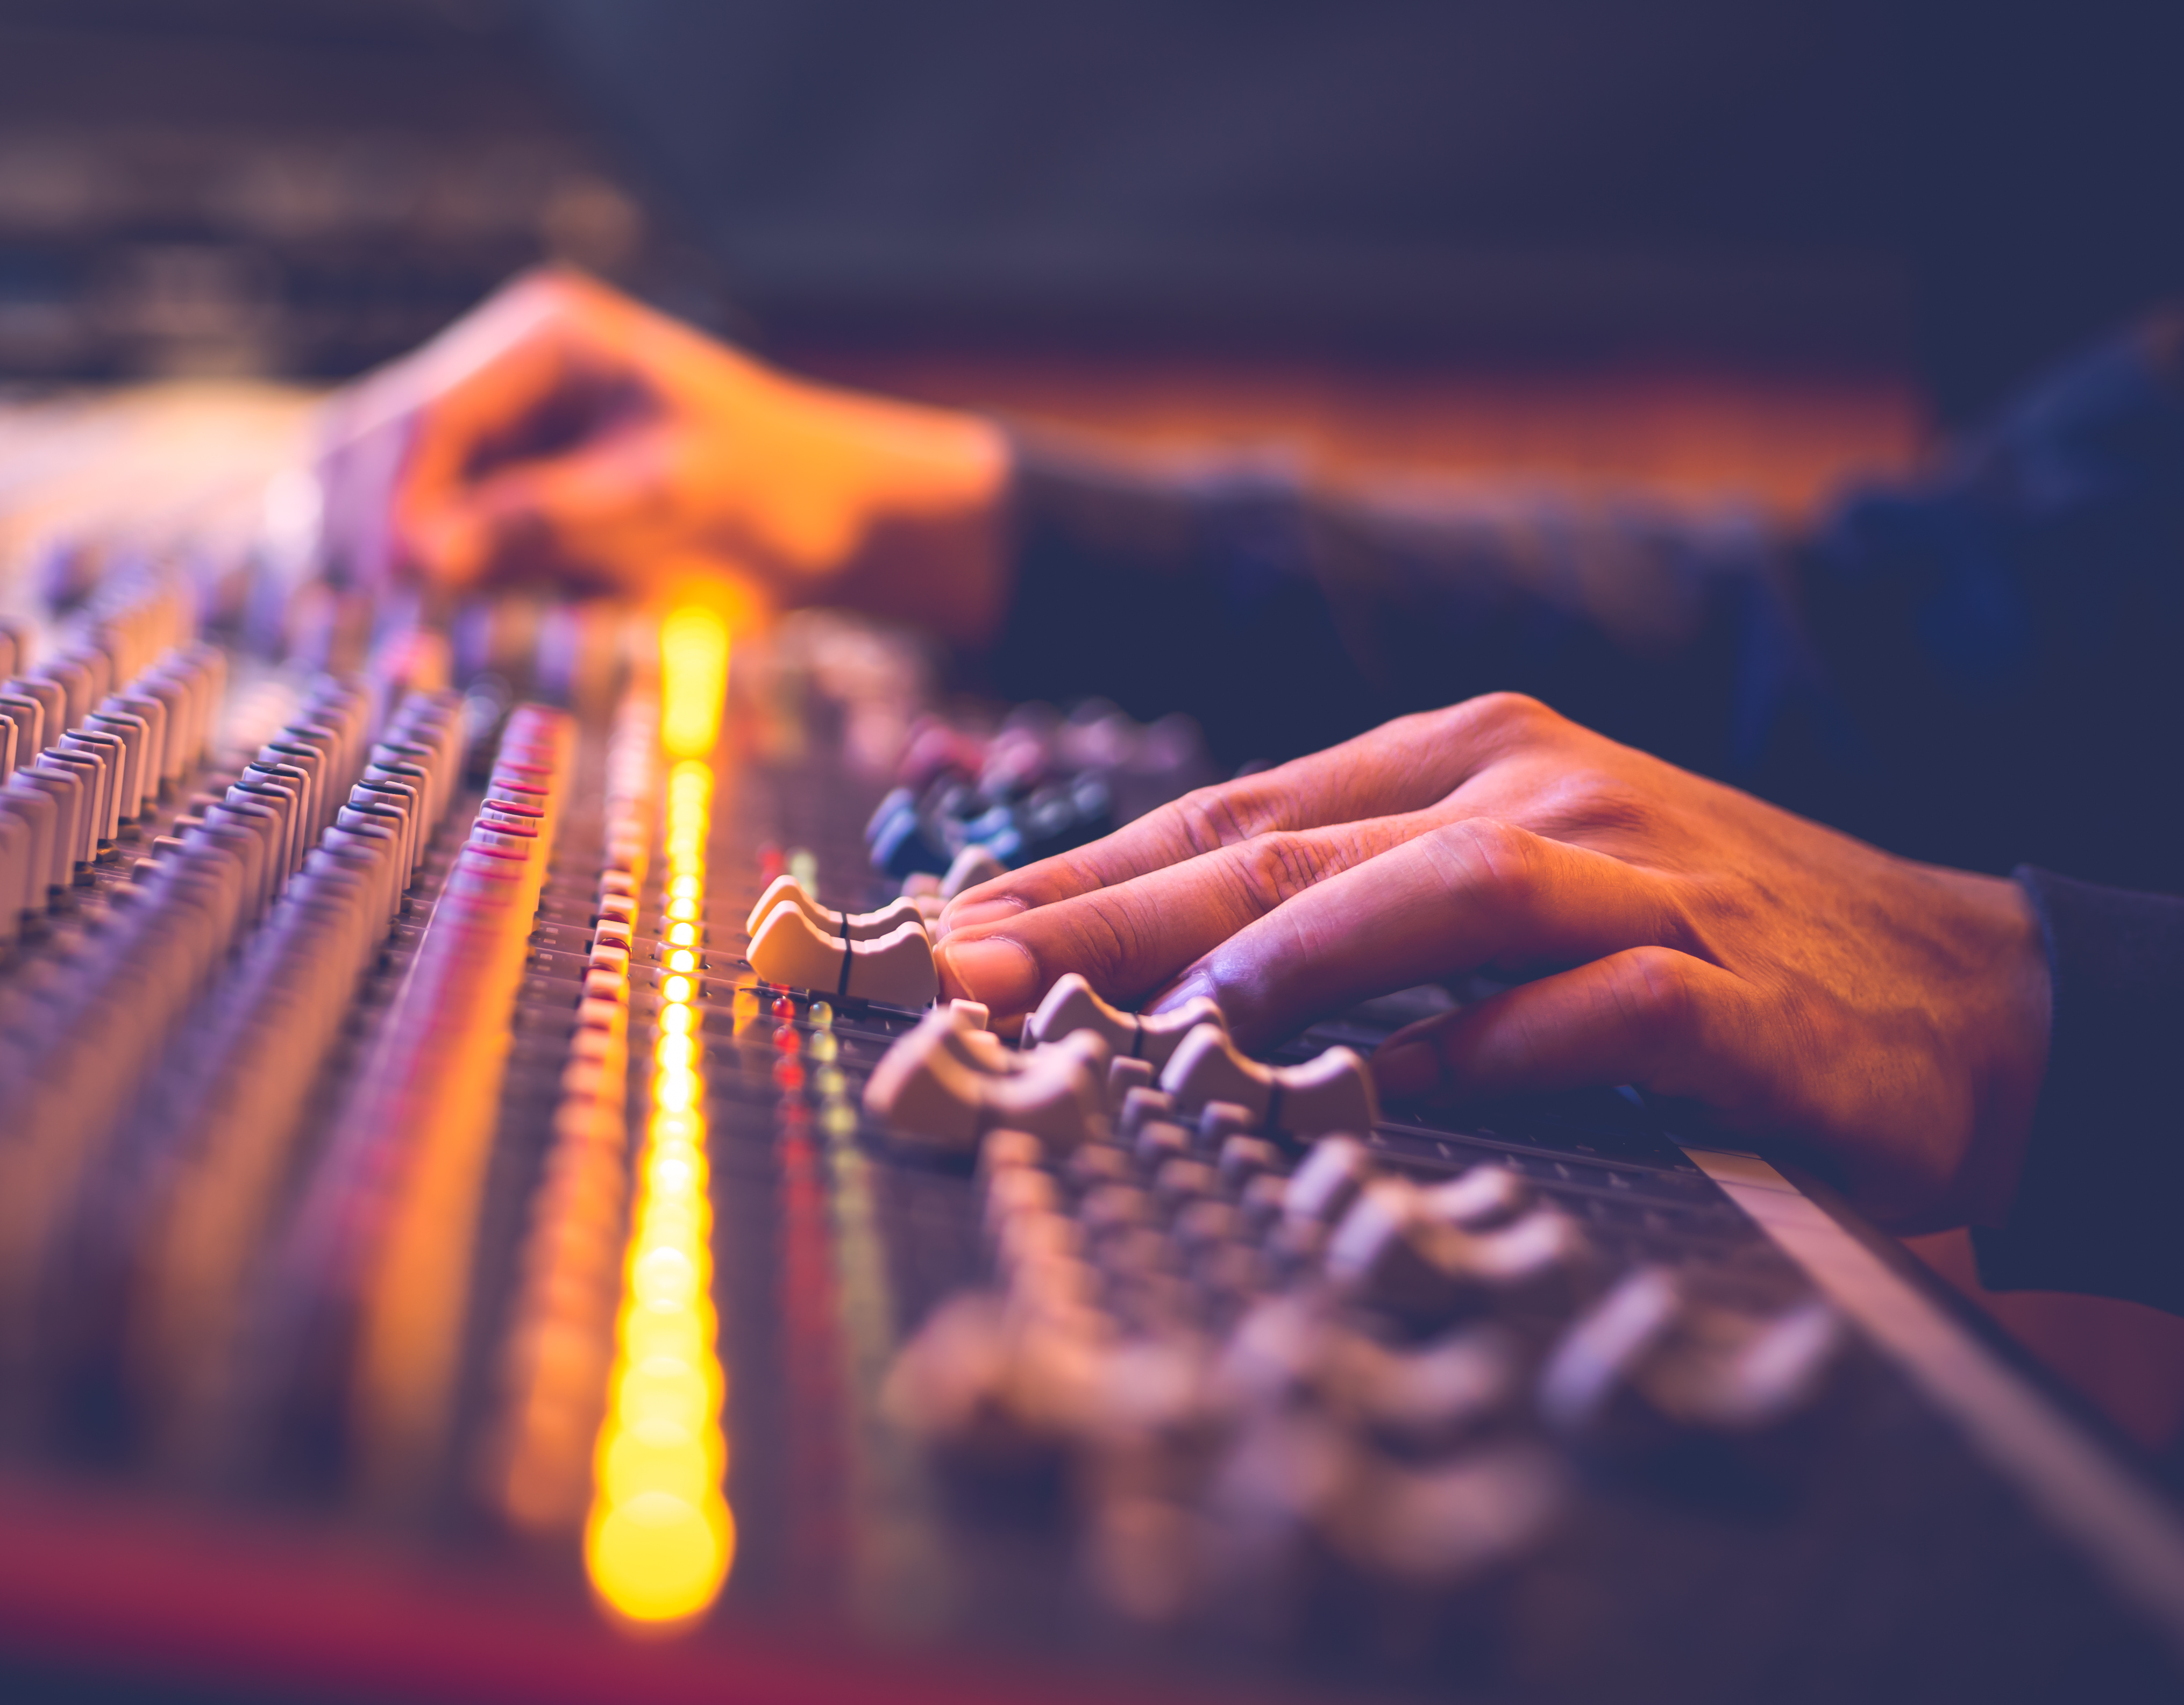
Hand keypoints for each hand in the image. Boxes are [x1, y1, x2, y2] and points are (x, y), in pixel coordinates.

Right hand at [325, 267, 1011, 638]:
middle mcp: (508, 364)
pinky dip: (419, 568)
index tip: (392, 591)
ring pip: (384, 482)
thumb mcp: (659, 507)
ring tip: (393, 630)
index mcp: (543, 338)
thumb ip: (537, 523)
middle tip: (374, 623)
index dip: (390, 510)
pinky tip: (426, 619)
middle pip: (375, 440)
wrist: (840, 518)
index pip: (422, 420)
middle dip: (363, 529)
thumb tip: (417, 557)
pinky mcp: (512, 477)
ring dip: (380, 552)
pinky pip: (430, 519)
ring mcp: (505, 418)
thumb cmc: (771, 500)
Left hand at [934, 693, 2051, 1230]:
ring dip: (1294, 962)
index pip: (1228, 814)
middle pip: (1289, 849)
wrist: (1945, 992)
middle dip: (1120, 912)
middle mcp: (1531, 791)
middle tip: (977, 970)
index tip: (951, 935)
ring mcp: (1634, 877)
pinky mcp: (1728, 985)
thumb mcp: (1491, 893)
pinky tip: (1402, 1090)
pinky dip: (1495, 1047)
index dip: (1083, 875)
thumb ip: (1341, 912)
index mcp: (1456, 756)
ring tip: (1168, 1026)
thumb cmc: (1677, 941)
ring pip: (1434, 893)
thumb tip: (1135, 971)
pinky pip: (1593, 1010)